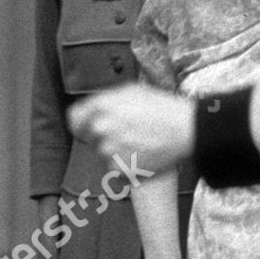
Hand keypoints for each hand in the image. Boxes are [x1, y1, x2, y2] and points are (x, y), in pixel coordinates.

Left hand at [68, 84, 194, 175]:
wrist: (185, 130)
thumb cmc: (164, 108)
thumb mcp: (134, 90)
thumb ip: (109, 98)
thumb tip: (96, 105)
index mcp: (102, 106)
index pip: (74, 117)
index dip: (80, 121)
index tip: (84, 126)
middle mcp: (102, 128)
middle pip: (90, 136)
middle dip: (104, 134)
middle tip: (127, 132)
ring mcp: (110, 150)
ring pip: (104, 152)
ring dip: (117, 149)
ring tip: (140, 142)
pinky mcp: (120, 168)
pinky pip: (116, 167)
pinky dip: (126, 163)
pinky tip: (143, 153)